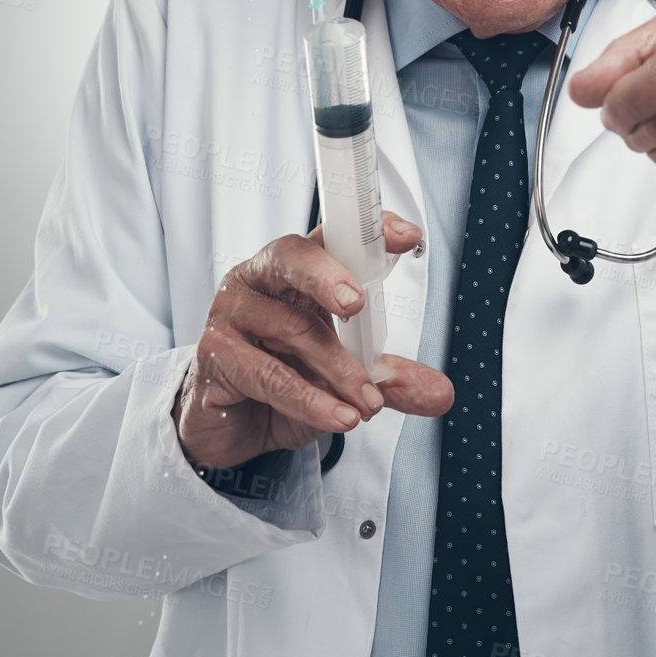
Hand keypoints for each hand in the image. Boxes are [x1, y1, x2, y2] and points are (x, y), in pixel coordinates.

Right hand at [173, 213, 452, 470]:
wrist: (231, 426)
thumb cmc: (284, 379)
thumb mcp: (344, 380)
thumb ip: (389, 381)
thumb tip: (440, 393)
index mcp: (295, 272)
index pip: (331, 237)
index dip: (367, 230)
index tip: (406, 236)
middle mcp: (260, 282)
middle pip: (293, 258)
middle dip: (328, 276)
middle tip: (357, 303)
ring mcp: (231, 314)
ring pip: (291, 328)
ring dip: (338, 370)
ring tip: (368, 403)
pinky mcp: (215, 356)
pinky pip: (268, 374)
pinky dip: (309, 399)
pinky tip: (338, 417)